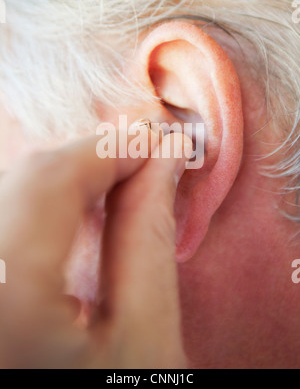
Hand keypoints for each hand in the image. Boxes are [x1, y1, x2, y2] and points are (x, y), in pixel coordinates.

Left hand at [0, 128, 191, 368]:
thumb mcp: (145, 340)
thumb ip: (148, 238)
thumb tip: (163, 159)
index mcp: (5, 305)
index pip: (47, 182)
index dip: (106, 151)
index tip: (155, 145)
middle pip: (19, 182)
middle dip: (84, 162)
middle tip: (139, 163)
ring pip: (6, 192)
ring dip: (59, 182)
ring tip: (111, 187)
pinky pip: (2, 217)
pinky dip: (34, 205)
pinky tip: (69, 216)